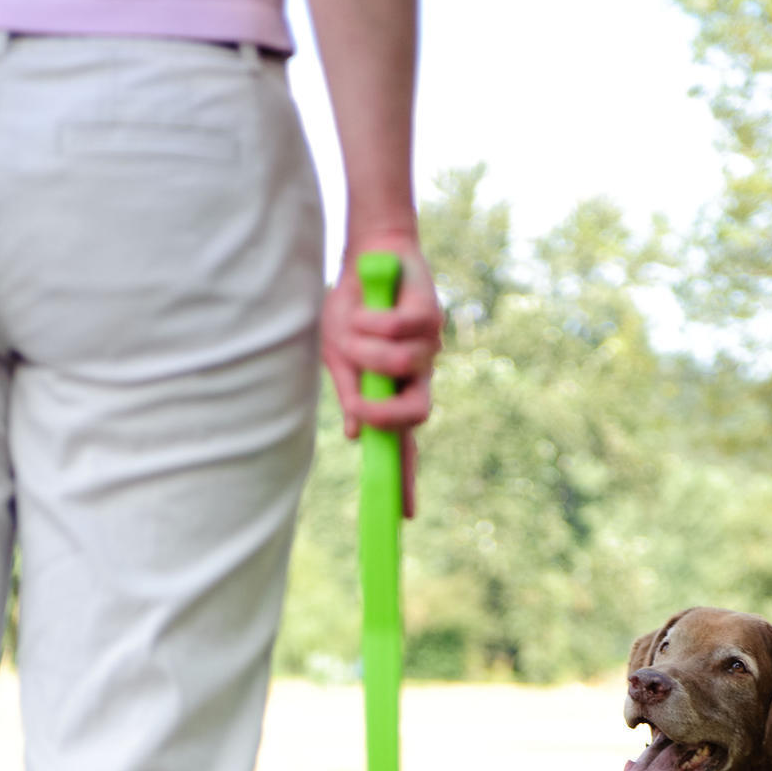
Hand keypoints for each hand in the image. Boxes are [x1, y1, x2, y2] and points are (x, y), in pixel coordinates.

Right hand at [321, 236, 441, 518]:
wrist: (367, 255)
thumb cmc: (352, 309)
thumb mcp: (339, 354)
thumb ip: (350, 393)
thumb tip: (358, 436)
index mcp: (394, 394)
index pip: (405, 445)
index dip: (407, 479)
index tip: (407, 515)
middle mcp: (418, 377)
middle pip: (417, 413)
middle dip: (386, 412)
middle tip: (361, 404)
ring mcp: (430, 348)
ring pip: (400, 365)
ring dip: (366, 349)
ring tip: (354, 329)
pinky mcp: (433, 316)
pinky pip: (401, 330)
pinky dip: (374, 321)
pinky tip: (367, 307)